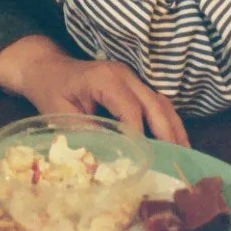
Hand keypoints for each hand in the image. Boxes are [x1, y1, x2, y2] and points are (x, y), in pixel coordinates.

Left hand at [0, 36, 188, 146]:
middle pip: (154, 105)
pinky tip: (175, 142)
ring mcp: (132, 78)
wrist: (47, 68)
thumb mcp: (59, 115)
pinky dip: (168, 123)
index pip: (130, 109)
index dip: (139, 135)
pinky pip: (158, 103)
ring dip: (174, 129)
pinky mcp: (135, 85)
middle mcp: (123, 75)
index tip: (145, 160)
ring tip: (183, 155)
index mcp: (103, 80)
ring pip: (162, 103)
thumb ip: (84, 133)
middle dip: (167, 134)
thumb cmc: (51, 91)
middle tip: (176, 162)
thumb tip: (107, 158)